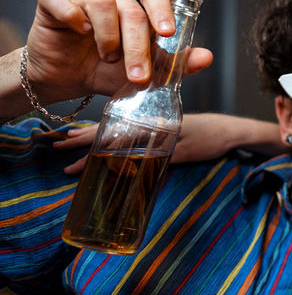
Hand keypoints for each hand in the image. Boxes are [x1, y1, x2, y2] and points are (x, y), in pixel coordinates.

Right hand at [22, 0, 212, 104]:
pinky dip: (71, 15)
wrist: (66, 81)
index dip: (162, 9)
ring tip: (107, 58)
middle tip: (139, 74)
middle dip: (138, 44)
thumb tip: (207, 57)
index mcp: (134, 6)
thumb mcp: (144, 72)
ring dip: (109, 37)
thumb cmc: (105, 70)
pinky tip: (78, 31)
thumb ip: (175, 64)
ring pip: (101, 2)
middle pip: (131, 7)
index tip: (168, 34)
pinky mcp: (51, 3)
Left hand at [54, 113, 286, 174]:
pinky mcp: (174, 153)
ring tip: (69, 168)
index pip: (112, 126)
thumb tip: (128, 150)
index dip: (87, 132)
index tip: (64, 138)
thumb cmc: (206, 130)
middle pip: (109, 136)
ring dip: (93, 159)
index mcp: (149, 120)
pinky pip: (143, 162)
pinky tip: (108, 174)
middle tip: (57, 150)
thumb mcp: (178, 128)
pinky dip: (124, 167)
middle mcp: (151, 129)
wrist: (232, 132)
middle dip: (81, 145)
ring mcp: (162, 142)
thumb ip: (157, 135)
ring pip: (121, 149)